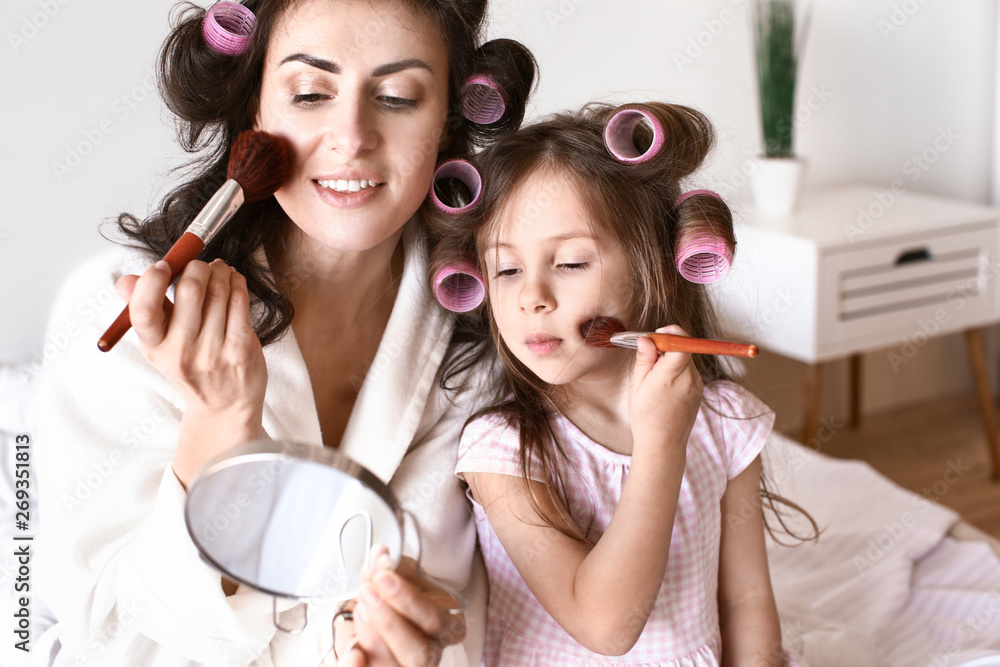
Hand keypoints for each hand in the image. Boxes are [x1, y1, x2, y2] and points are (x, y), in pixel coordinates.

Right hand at [116, 259, 266, 486]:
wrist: (224, 406)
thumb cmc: (191, 366)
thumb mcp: (160, 345)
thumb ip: (146, 309)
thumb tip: (125, 281)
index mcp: (155, 347)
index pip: (143, 310)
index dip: (152, 280)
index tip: (164, 265)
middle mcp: (182, 352)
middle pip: (190, 291)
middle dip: (197, 267)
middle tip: (200, 265)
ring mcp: (214, 352)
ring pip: (219, 292)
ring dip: (220, 272)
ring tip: (219, 270)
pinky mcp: (241, 350)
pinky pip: (240, 304)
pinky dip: (237, 284)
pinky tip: (234, 281)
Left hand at [341, 546, 465, 666]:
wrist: (380, 618)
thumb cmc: (399, 600)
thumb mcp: (399, 580)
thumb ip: (390, 568)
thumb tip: (379, 554)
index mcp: (446, 628)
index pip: (434, 621)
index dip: (409, 600)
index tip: (384, 575)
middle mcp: (430, 653)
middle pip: (418, 651)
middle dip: (389, 622)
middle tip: (367, 590)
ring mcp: (404, 666)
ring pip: (392, 664)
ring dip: (370, 634)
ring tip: (359, 607)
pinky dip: (355, 665)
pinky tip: (353, 653)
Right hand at [629, 325, 702, 455]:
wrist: (663, 444)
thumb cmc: (645, 417)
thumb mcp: (637, 386)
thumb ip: (645, 359)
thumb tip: (647, 338)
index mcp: (670, 376)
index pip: (682, 341)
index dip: (671, 332)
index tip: (657, 335)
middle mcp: (689, 378)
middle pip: (684, 347)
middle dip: (668, 345)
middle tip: (650, 355)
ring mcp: (697, 385)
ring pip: (686, 358)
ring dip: (672, 358)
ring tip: (656, 377)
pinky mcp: (699, 390)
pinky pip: (689, 370)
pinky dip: (677, 370)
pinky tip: (665, 386)